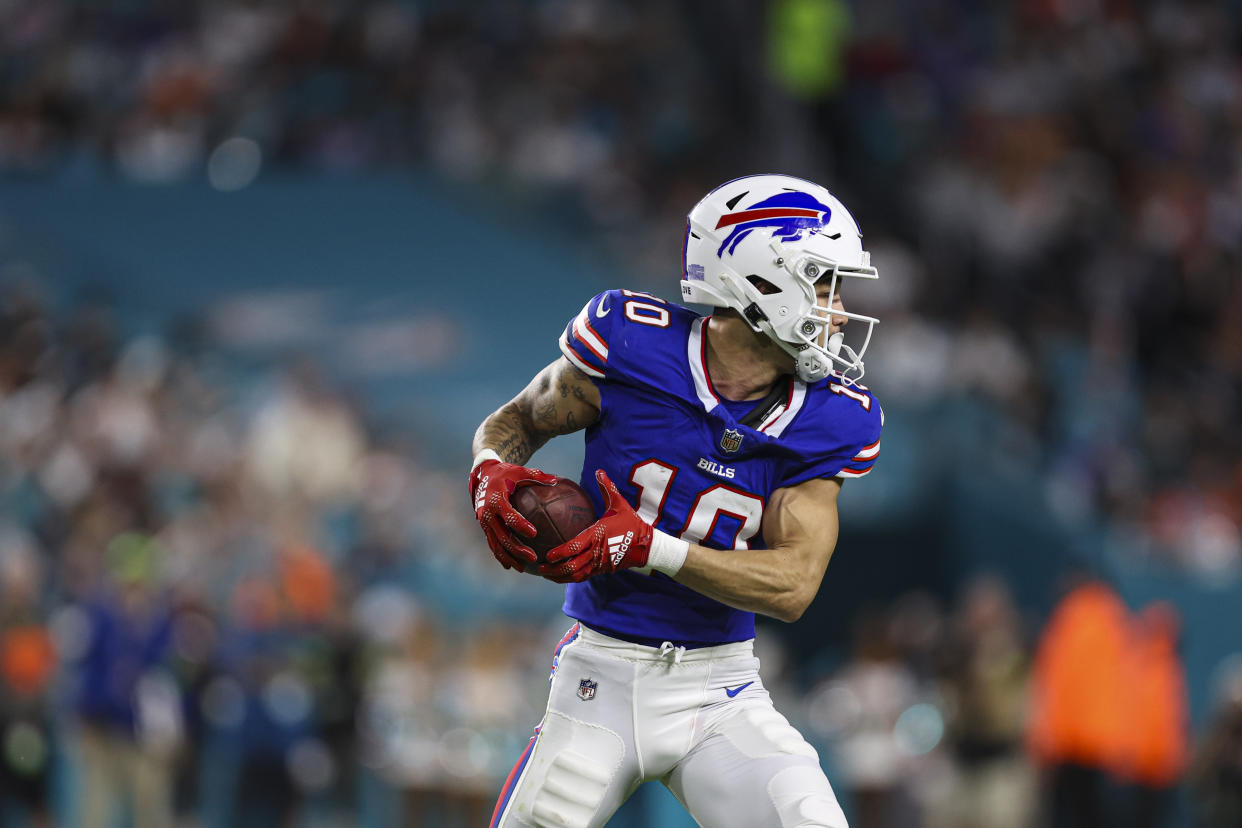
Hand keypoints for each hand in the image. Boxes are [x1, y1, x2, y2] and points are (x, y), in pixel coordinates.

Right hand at [470, 458, 557, 570]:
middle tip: (533, 557)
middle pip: (503, 536)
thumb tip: (555, 481)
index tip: (534, 533)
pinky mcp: (484, 528)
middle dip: (517, 549)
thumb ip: (537, 476)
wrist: (482, 476)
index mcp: (497, 500)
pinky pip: (492, 544)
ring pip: (496, 545)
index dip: (520, 525)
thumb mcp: (519, 471)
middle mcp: (488, 514)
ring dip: (509, 558)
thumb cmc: (505, 473)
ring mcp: (484, 523)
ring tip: (524, 568)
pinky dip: (501, 556)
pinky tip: (512, 566)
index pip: (509, 516)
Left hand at [539, 470, 653, 582]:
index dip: (560, 553)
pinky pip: (584, 576)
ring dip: (561, 577)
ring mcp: (600, 563)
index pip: (575, 547)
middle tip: (540, 568)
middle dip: (555, 570)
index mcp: (598, 535)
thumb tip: (599, 471)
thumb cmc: (632, 523)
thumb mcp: (620, 504)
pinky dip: (571, 578)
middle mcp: (597, 552)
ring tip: (547, 575)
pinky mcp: (603, 570)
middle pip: (573, 566)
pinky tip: (560, 577)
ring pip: (577, 575)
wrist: (648, 545)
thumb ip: (607, 488)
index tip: (547, 555)